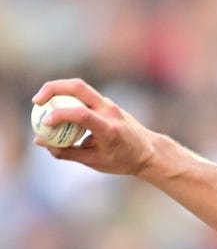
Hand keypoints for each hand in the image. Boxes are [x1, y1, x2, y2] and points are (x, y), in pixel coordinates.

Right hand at [32, 78, 159, 177]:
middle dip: (52, 88)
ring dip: (58, 91)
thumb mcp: (93, 161)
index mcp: (109, 128)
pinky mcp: (107, 103)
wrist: (148, 152)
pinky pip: (83, 96)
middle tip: (36, 101)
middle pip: (78, 86)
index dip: (60, 115)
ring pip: (80, 87)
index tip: (43, 124)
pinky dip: (67, 98)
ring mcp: (109, 104)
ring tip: (41, 103)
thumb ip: (66, 152)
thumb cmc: (121, 160)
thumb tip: (40, 141)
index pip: (81, 114)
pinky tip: (56, 110)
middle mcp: (110, 111)